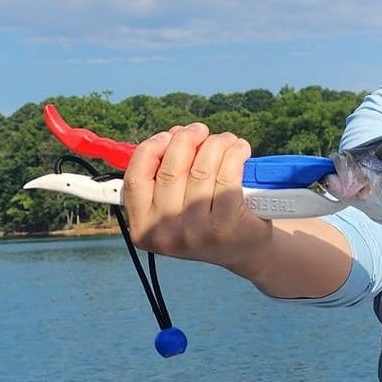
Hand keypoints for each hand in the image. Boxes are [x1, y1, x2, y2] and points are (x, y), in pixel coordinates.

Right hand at [122, 122, 271, 263]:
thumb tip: (175, 134)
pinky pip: (228, 175)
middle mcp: (165, 233)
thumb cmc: (209, 219)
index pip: (135, 179)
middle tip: (200, 130)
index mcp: (143, 228)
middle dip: (187, 139)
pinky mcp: (226, 226)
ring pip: (201, 168)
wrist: (246, 251)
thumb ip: (165, 174)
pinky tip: (240, 149)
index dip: (151, 149)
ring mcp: (195, 232)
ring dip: (216, 143)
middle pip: (171, 168)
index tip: (168, 135)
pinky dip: (235, 153)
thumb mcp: (177, 205)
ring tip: (226, 140)